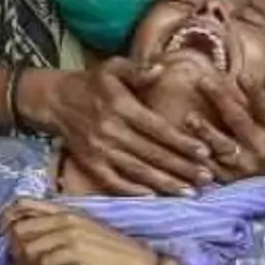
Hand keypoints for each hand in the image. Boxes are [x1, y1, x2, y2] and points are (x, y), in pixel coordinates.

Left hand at [0, 198, 160, 264]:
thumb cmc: (110, 261)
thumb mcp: (81, 240)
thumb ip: (56, 234)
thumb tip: (22, 240)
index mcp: (67, 211)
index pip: (22, 203)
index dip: (6, 220)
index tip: (6, 239)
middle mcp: (67, 217)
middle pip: (19, 228)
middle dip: (17, 251)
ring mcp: (73, 232)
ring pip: (27, 246)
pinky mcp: (77, 250)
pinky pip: (42, 260)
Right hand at [38, 58, 213, 195]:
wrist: (56, 100)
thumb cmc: (93, 83)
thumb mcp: (114, 66)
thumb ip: (138, 69)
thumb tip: (160, 70)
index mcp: (120, 106)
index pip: (157, 128)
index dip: (182, 142)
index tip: (205, 152)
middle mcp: (110, 130)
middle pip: (152, 153)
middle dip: (182, 167)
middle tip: (208, 178)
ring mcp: (99, 150)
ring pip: (137, 171)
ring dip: (165, 183)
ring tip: (190, 192)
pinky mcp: (90, 164)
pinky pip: (114, 182)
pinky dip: (134, 191)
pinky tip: (155, 197)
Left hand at [184, 63, 264, 182]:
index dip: (255, 92)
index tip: (241, 75)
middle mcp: (262, 146)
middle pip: (239, 120)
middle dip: (221, 99)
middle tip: (203, 79)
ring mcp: (243, 164)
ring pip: (223, 146)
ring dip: (206, 131)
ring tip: (190, 117)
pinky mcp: (227, 179)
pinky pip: (210, 166)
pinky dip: (198, 156)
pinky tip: (185, 144)